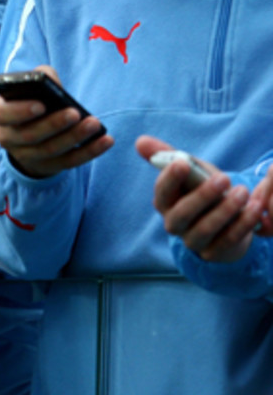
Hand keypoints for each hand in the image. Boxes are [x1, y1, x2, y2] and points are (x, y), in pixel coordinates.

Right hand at [0, 65, 111, 177]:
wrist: (30, 132)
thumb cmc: (33, 101)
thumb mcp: (31, 87)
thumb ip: (40, 77)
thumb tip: (53, 83)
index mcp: (3, 114)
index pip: (4, 114)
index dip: (21, 111)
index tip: (41, 105)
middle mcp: (10, 138)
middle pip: (30, 135)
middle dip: (54, 124)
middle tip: (75, 113)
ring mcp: (27, 155)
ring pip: (50, 150)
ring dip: (74, 137)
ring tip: (94, 123)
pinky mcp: (48, 166)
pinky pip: (69, 162)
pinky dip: (89, 152)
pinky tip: (106, 140)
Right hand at [140, 136, 271, 262]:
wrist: (225, 221)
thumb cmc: (203, 190)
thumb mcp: (190, 171)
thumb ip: (169, 156)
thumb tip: (140, 141)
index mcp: (164, 202)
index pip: (161, 192)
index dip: (170, 178)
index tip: (183, 163)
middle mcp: (174, 224)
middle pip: (182, 213)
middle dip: (202, 195)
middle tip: (224, 178)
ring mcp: (192, 240)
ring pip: (205, 229)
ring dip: (225, 210)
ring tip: (243, 192)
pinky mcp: (213, 253)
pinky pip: (227, 241)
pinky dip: (242, 224)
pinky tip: (254, 208)